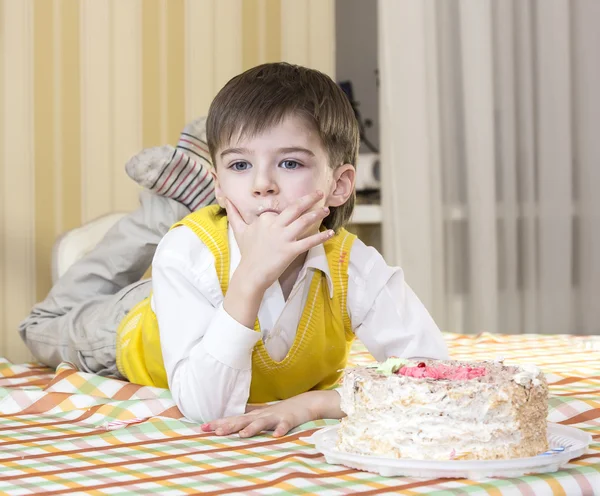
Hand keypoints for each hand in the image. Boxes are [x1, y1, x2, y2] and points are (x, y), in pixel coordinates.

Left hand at [201, 390, 343, 437]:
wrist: (304, 403)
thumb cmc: (280, 411)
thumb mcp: (261, 415)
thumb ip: (246, 418)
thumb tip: (229, 421)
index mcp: (253, 416)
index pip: (232, 419)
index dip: (218, 423)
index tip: (202, 428)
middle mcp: (261, 415)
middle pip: (242, 420)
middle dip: (228, 426)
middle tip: (215, 431)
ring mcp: (274, 417)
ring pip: (261, 422)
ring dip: (252, 428)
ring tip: (241, 435)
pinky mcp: (288, 420)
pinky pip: (284, 425)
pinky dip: (280, 430)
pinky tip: (276, 436)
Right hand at [226, 191, 333, 291]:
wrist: (250, 275)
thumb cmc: (247, 253)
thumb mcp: (239, 230)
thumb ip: (234, 213)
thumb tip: (225, 198)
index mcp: (264, 218)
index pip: (281, 209)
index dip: (293, 207)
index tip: (303, 202)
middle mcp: (274, 225)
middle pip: (295, 208)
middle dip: (309, 199)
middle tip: (320, 192)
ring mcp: (283, 238)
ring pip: (303, 221)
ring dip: (317, 214)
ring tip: (326, 209)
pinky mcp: (290, 251)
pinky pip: (309, 241)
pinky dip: (321, 237)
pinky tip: (330, 233)